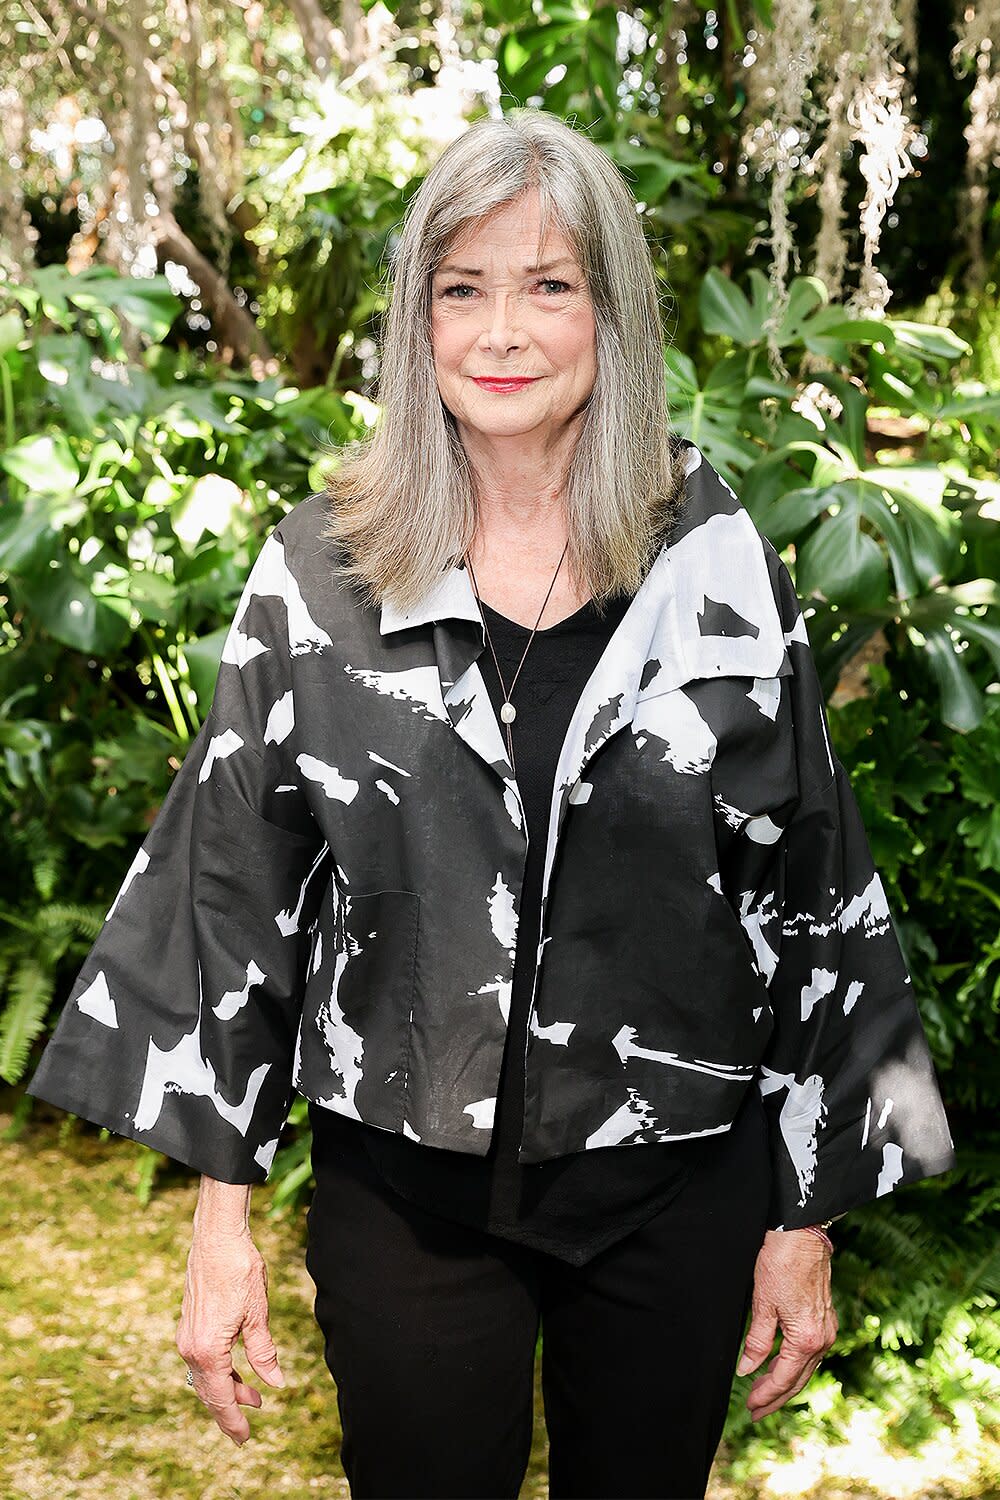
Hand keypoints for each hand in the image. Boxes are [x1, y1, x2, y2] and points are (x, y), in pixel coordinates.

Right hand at [175, 1226, 285, 1445]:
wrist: (216, 1237)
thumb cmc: (239, 1271)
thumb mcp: (258, 1315)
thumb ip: (263, 1353)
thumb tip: (275, 1383)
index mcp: (207, 1350)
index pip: (220, 1397)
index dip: (233, 1420)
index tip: (245, 1438)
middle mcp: (190, 1347)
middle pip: (209, 1392)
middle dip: (229, 1411)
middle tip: (247, 1430)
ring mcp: (187, 1336)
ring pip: (205, 1376)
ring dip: (227, 1389)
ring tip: (253, 1397)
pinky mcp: (189, 1325)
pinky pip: (202, 1360)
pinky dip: (219, 1371)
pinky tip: (237, 1371)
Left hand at [735, 1227, 837, 1420]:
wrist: (803, 1232)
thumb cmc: (781, 1262)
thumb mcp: (762, 1304)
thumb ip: (757, 1342)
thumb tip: (746, 1370)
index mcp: (806, 1339)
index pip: (783, 1378)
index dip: (764, 1395)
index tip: (749, 1407)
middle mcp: (822, 1339)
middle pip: (797, 1379)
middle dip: (776, 1397)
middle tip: (755, 1411)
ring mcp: (826, 1329)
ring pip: (806, 1368)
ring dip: (786, 1382)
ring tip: (765, 1393)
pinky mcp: (825, 1318)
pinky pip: (811, 1353)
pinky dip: (795, 1365)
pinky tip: (782, 1366)